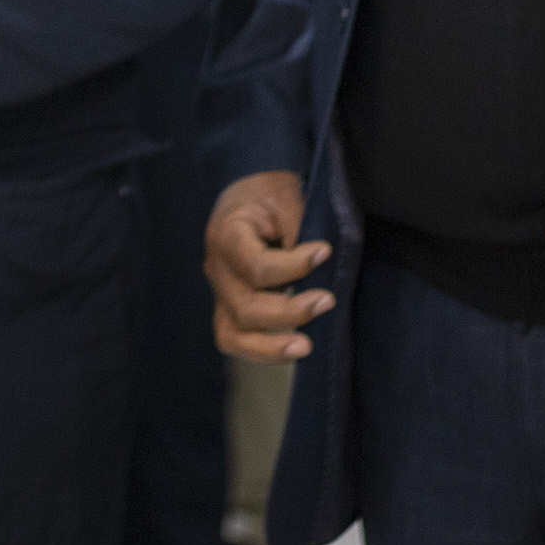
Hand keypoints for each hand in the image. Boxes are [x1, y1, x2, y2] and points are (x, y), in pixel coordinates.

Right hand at [205, 171, 332, 360]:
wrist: (248, 193)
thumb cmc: (268, 193)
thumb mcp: (286, 197)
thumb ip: (299, 229)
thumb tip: (321, 262)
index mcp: (226, 235)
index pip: (256, 266)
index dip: (293, 266)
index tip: (324, 252)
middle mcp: (217, 269)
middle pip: (246, 307)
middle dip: (289, 311)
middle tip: (327, 301)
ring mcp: (221, 292)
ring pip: (234, 333)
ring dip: (271, 345)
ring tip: (306, 346)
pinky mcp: (230, 307)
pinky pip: (235, 340)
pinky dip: (260, 351)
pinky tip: (291, 350)